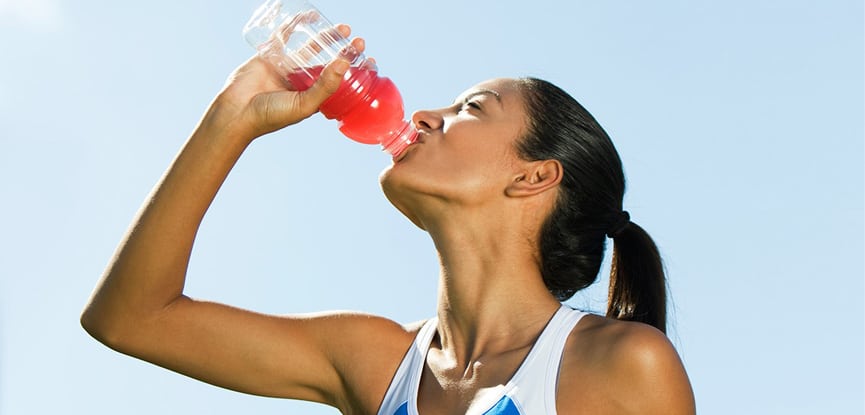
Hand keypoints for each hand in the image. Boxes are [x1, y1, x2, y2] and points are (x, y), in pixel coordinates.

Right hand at [205, 25, 363, 141]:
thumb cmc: (271, 115)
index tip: (370, 61)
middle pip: (328, 62)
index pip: (340, 82)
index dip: (355, 72)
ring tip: (344, 28)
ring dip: (327, 37)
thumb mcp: (304, 104)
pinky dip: (297, 25)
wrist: (237, 112)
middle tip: (358, 41)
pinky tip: (311, 16)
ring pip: (310, 47)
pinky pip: (286, 36)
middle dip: (344, 50)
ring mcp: (287, 68)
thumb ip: (325, 86)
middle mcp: (302, 82)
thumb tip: (345, 62)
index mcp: (313, 97)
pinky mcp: (271, 55)